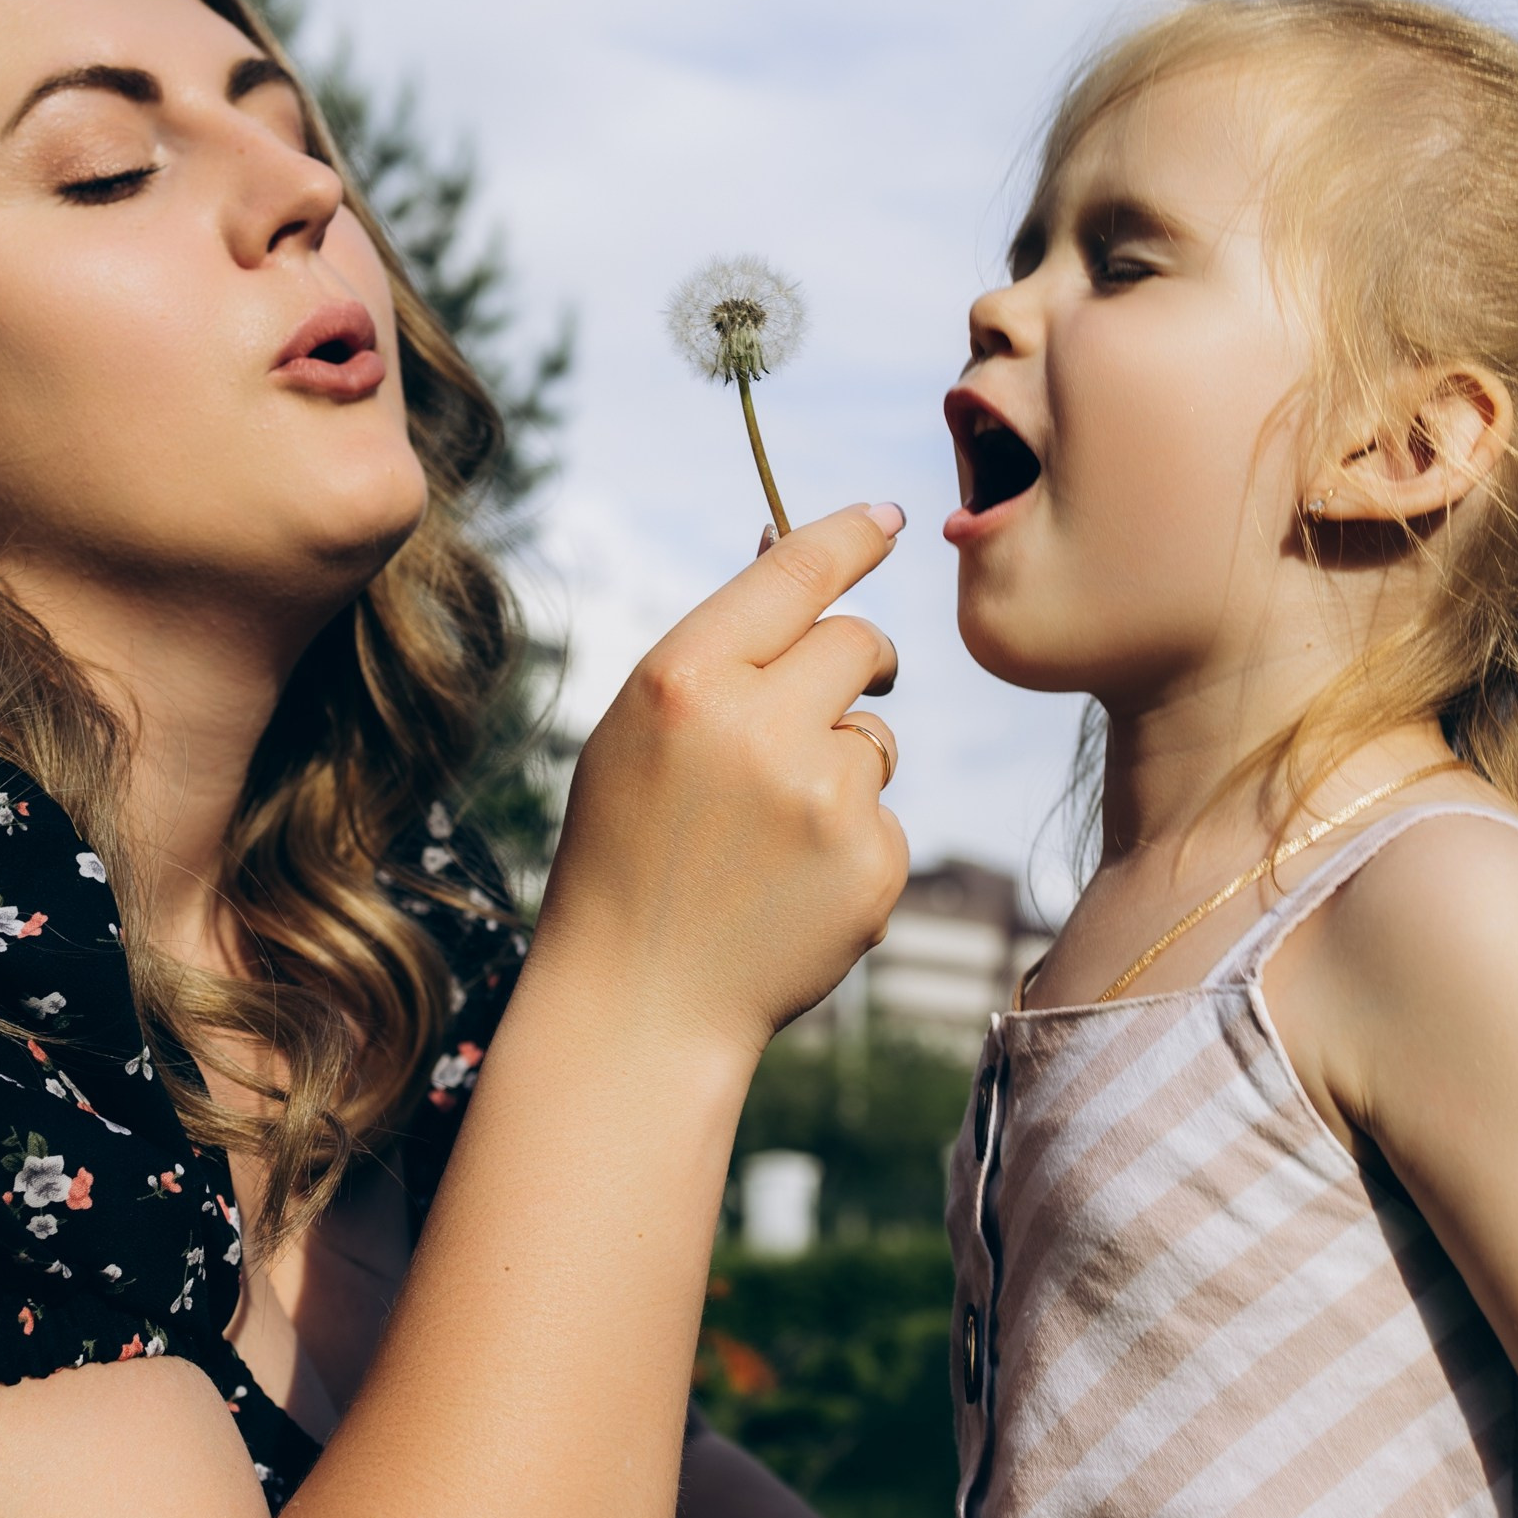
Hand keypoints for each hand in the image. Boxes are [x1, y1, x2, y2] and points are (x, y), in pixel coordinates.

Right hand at [539, 504, 907, 1053]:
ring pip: (875, 738)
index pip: (794, 575)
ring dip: (840, 765)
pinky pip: (886, 815)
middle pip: (858, 643)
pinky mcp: (874, 863)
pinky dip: (850, 843)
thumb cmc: (630, 848)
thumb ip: (719, 643)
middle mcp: (759, 727)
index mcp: (684, 680)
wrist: (642, 999)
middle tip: (826, 701)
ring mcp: (825, 800)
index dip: (847, 538)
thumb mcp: (640, 729)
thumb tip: (786, 543)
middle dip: (856, 662)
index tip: (887, 517)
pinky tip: (790, 886)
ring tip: (767, 833)